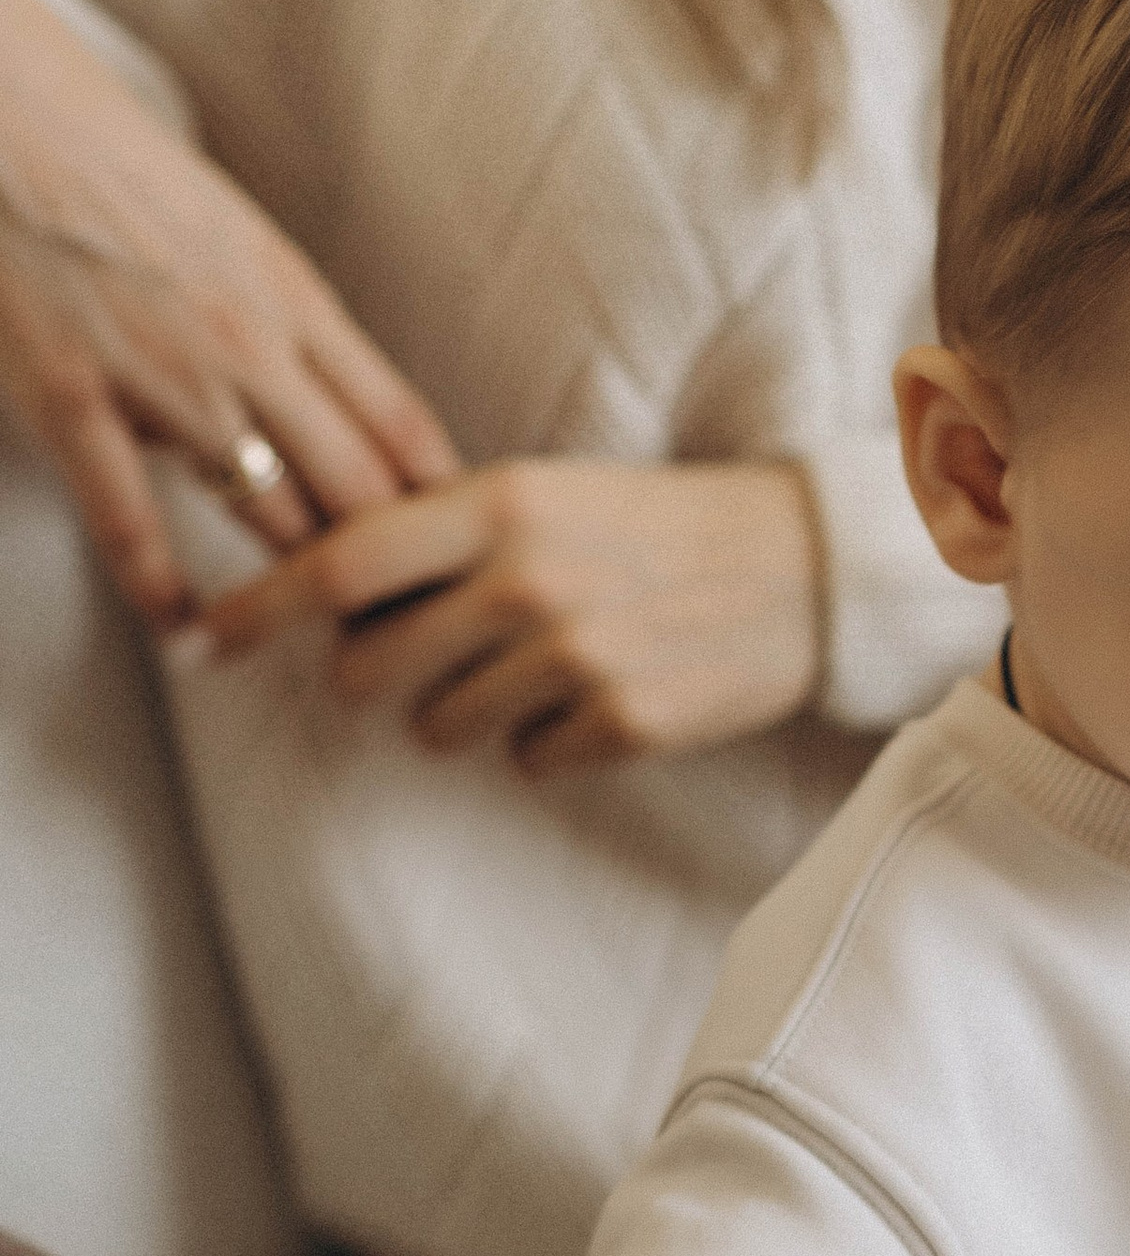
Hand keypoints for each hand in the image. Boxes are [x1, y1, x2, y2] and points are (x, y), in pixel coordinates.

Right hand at [0, 0, 458, 628]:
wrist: (14, 120)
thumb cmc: (130, 182)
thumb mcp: (246, 248)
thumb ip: (301, 337)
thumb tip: (354, 426)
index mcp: (300, 304)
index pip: (406, 430)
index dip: (449, 513)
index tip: (470, 569)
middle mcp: (252, 346)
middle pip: (359, 487)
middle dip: (398, 572)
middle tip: (416, 639)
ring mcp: (165, 376)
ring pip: (268, 510)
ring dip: (299, 591)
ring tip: (324, 652)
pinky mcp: (72, 395)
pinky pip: (129, 517)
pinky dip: (164, 588)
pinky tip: (187, 635)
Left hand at [198, 455, 824, 773]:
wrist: (798, 568)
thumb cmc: (652, 526)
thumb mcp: (546, 493)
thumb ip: (444, 533)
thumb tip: (331, 593)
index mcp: (501, 505)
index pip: (341, 562)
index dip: (259, 606)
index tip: (204, 638)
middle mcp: (529, 579)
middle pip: (370, 669)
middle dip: (375, 679)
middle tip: (426, 659)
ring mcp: (577, 656)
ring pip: (439, 728)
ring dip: (464, 712)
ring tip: (536, 668)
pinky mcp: (623, 722)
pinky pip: (525, 762)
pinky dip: (545, 742)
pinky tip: (597, 696)